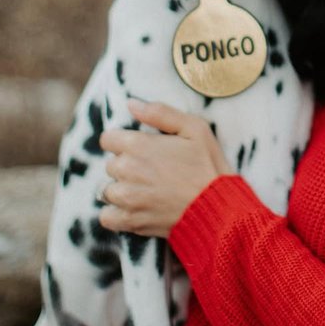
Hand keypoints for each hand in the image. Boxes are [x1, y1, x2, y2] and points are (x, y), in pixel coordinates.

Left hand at [98, 99, 232, 237]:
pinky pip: (106, 217)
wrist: (218, 207)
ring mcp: (126, 198)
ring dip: (121, 190)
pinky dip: (116, 214)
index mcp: (138, 145)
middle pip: (110, 164)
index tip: (140, 149)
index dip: (123, 142)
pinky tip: (134, 209)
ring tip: (145, 191)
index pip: (108, 139)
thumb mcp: (195, 128)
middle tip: (152, 171)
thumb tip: (131, 104)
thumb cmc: (208, 165)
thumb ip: (161, 113)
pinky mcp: (130, 221)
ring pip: (107, 190)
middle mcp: (126, 170)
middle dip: (127, 166)